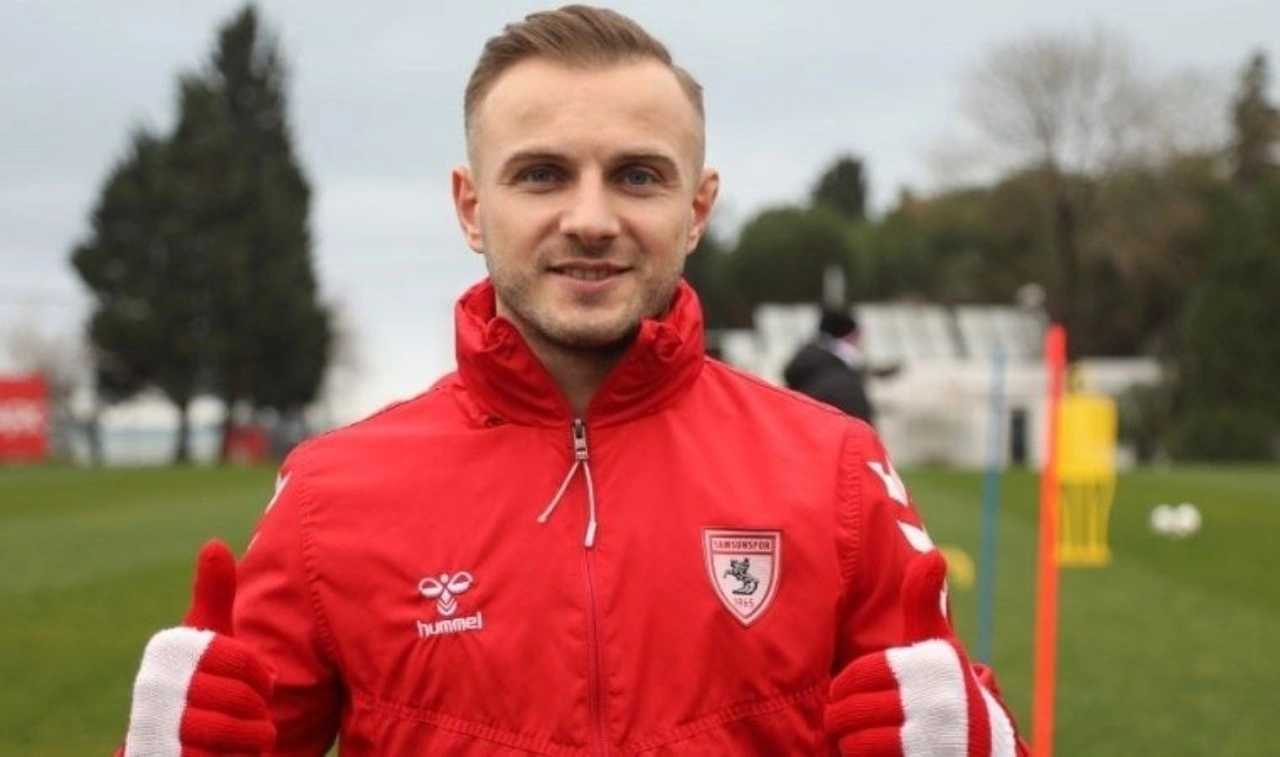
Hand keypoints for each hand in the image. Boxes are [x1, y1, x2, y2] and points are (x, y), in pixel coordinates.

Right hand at [122, 540, 275, 755]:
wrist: (168, 749)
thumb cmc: (200, 686)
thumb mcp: (208, 639)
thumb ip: (213, 595)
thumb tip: (214, 542)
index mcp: (169, 652)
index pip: (237, 657)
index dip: (259, 673)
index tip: (259, 680)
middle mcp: (154, 688)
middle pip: (239, 697)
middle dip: (256, 709)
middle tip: (252, 713)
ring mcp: (155, 730)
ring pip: (230, 732)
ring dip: (250, 738)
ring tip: (247, 736)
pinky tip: (230, 756)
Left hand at [825, 551, 1016, 755]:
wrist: (984, 750)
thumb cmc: (945, 688)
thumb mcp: (938, 645)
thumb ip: (924, 601)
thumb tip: (933, 554)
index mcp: (934, 664)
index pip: (863, 673)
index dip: (845, 684)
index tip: (843, 691)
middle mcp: (938, 700)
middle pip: (854, 708)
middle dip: (840, 716)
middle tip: (840, 719)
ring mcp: (934, 739)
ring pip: (859, 741)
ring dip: (849, 742)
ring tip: (854, 739)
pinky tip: (871, 756)